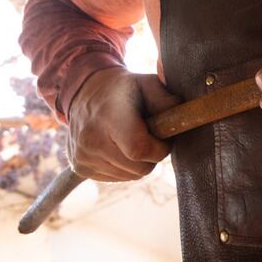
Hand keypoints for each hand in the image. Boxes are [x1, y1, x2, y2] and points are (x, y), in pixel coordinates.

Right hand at [67, 67, 181, 181]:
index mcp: (109, 117)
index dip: (159, 149)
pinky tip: (120, 147)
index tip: (164, 138)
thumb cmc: (122, 89)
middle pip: (139, 168)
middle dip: (152, 156)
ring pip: (130, 176)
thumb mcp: (146, 83)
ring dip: (139, 162)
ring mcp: (83, 156)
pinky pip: (117, 178)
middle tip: (151, 137)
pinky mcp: (80, 167)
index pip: (139, 149)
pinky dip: (125, 167)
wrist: (84, 92)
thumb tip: (181, 118)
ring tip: (133, 139)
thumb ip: (165, 100)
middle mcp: (92, 140)